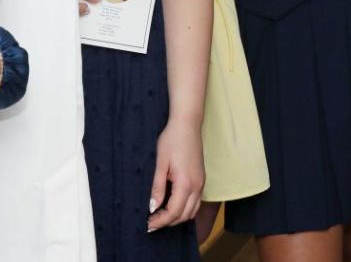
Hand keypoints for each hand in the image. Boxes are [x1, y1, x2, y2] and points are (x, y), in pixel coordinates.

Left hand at [146, 117, 203, 231]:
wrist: (187, 124)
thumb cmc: (172, 140)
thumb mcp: (160, 163)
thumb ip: (158, 187)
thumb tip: (153, 207)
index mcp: (186, 183)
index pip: (174, 212)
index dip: (161, 221)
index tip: (148, 225)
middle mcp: (197, 186)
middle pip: (185, 215)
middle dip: (168, 222)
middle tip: (152, 223)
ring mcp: (201, 183)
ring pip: (192, 211)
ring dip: (177, 217)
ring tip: (160, 216)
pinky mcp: (201, 179)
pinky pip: (195, 202)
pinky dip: (185, 209)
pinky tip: (172, 206)